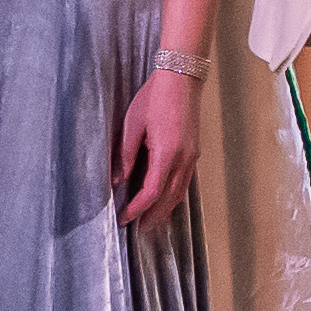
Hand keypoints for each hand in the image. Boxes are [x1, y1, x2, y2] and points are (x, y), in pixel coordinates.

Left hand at [114, 68, 201, 226]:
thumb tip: (117, 179)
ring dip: (165, 211)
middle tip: (138, 232)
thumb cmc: (156, 97)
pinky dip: (174, 197)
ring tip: (152, 223)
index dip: (136, 209)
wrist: (182, 78)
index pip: (151, 192)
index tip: (124, 218)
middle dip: (153, 218)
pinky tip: (165, 201)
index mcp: (167, 153)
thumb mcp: (133, 124)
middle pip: (168, 199)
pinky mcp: (193, 152)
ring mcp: (191, 156)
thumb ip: (125, 154)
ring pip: (179, 193)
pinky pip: (185, 182)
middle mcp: (183, 159)